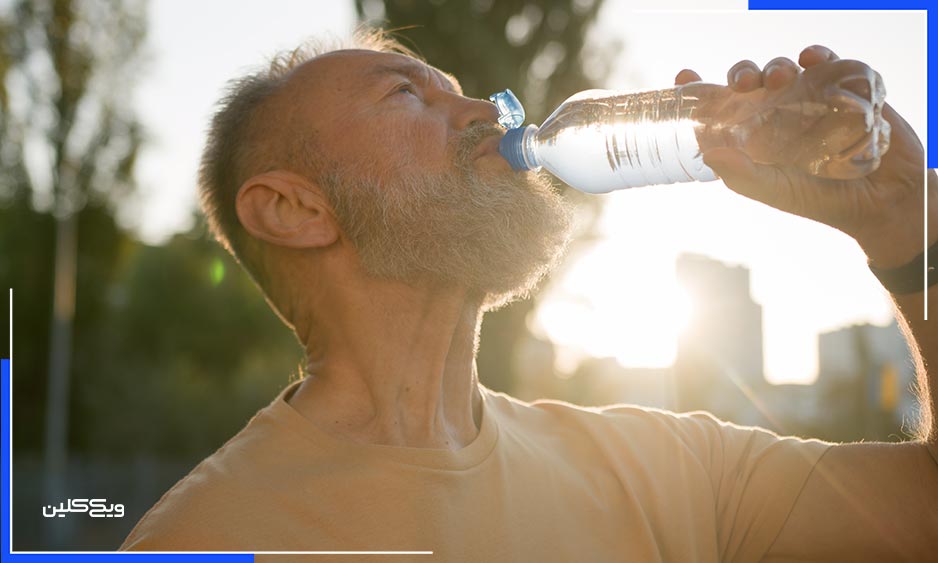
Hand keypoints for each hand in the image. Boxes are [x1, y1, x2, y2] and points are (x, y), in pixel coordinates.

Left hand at [675, 45, 933, 266]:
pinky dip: (816, 54)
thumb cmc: (820, 200)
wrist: (880, 201)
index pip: (721, 107)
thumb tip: (710, 154)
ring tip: (778, 79)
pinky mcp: (842, 89)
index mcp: (754, 135)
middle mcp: (777, 113)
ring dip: (775, 66)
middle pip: (750, 81)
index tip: (685, 78)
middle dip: (742, 73)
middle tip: (745, 83)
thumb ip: (743, 175)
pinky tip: (810, 59)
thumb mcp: (776, 191)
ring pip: (783, 69)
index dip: (701, 91)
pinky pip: (826, 62)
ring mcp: (809, 98)